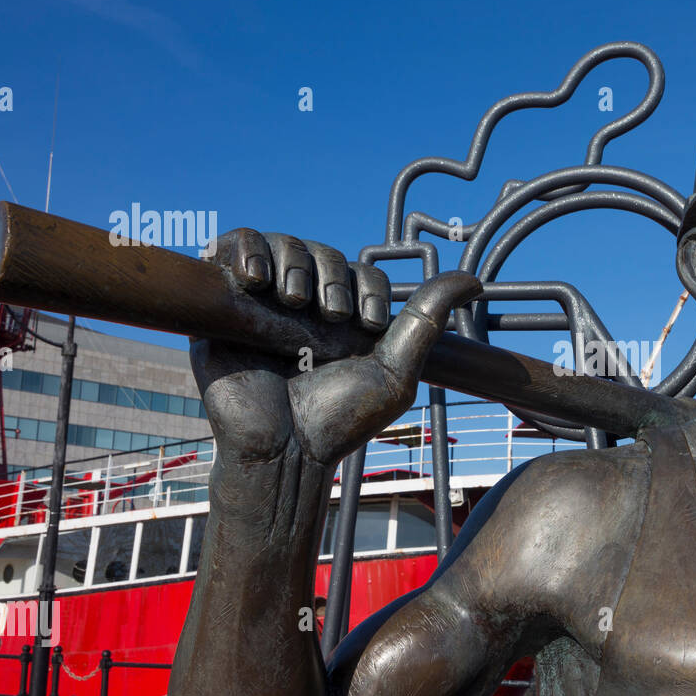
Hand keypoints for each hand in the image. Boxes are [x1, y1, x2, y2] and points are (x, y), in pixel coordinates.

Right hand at [190, 228, 480, 467]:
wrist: (285, 450)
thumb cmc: (342, 419)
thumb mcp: (398, 366)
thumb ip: (429, 317)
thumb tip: (473, 279)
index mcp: (341, 319)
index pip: (358, 273)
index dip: (366, 287)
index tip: (369, 324)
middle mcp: (302, 306)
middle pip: (319, 253)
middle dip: (332, 274)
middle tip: (331, 317)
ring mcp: (261, 303)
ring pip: (278, 245)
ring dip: (293, 260)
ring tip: (295, 299)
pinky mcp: (221, 306)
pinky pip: (228, 250)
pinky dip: (245, 248)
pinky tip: (258, 277)